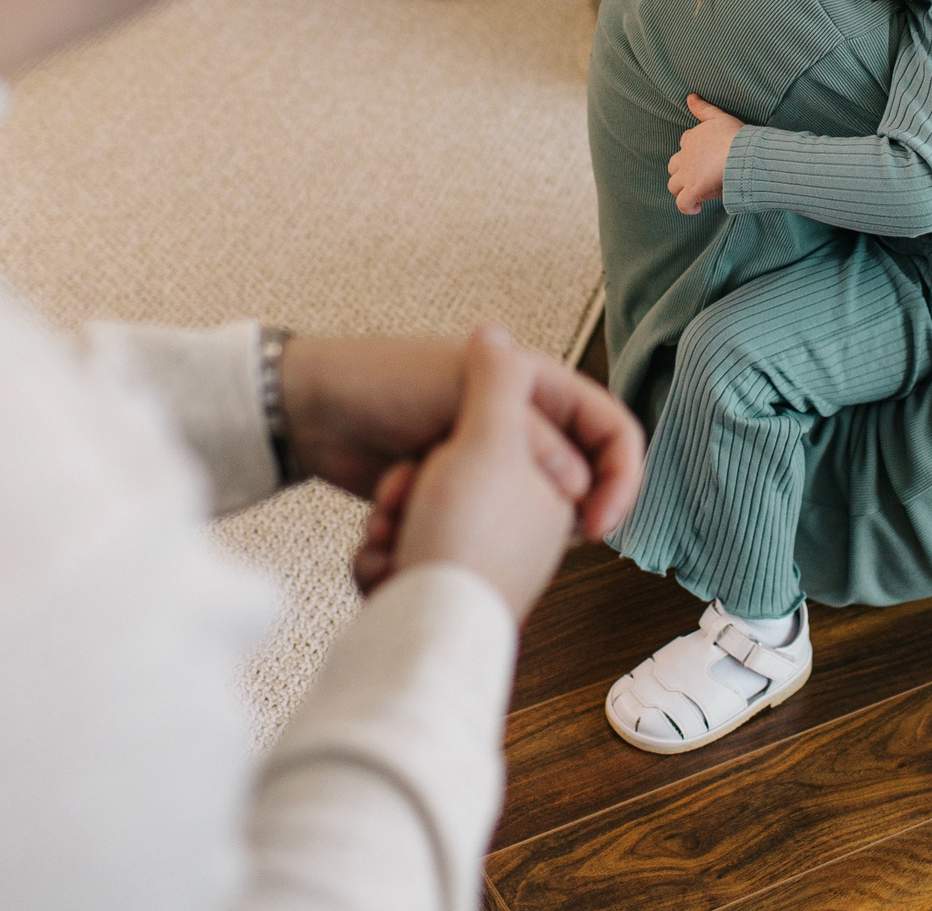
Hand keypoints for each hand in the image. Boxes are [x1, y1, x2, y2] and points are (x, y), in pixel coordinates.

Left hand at [283, 326, 643, 537]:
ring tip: (406, 516)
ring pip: (510, 525)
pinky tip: (386, 532)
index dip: (619, 482)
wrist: (312, 413)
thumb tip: (578, 478)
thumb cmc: (390, 390)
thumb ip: (536, 432)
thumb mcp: (471, 399)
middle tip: (477, 525)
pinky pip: (462, 536)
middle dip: (519, 522)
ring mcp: (482, 467)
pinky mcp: (446, 499)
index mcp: (538, 392)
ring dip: (460, 532)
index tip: (594, 527)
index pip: (610, 436)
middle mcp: (519, 431)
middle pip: (564, 493)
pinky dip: (424, 542)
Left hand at [667, 94, 745, 215]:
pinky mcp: (694, 190)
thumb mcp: (720, 116)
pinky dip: (687, 207)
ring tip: (697, 193)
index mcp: (692, 139)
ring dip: (682, 190)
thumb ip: (703, 108)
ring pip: (674, 185)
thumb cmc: (736, 136)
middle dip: (682, 172)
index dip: (693, 152)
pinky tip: (696, 208)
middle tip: (700, 178)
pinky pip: (683, 203)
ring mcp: (688, 175)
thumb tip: (690, 97)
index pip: (685, 144)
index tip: (706, 158)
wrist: (742, 154)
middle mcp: (685, 157)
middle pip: (674, 166)